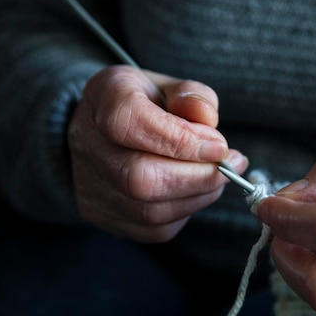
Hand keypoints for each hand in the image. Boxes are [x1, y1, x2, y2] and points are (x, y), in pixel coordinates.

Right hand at [68, 65, 247, 241]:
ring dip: (197, 196)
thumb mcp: (171, 87)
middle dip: (198, 176)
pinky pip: (152, 229)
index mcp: (104, 98)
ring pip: (149, 211)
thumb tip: (207, 119)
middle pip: (140, 177)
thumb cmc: (146, 105)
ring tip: (218, 177)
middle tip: (229, 166)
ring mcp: (88, 185)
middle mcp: (87, 143)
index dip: (181, 140)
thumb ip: (193, 96)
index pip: (131, 123)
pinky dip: (184, 212)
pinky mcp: (101, 215)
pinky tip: (195, 192)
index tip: (219, 146)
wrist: (105, 131)